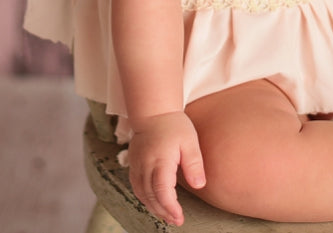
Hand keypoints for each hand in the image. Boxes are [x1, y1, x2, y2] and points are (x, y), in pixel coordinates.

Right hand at [126, 111, 206, 225]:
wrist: (153, 112)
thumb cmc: (174, 126)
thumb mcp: (190, 142)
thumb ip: (194, 164)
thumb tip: (199, 185)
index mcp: (160, 160)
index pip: (162, 191)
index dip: (170, 208)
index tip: (179, 217)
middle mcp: (145, 165)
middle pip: (151, 196)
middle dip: (163, 212)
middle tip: (177, 221)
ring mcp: (136, 166)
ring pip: (142, 194)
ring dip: (154, 208)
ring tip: (168, 216)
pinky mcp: (133, 165)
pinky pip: (136, 187)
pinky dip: (145, 199)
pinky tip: (155, 204)